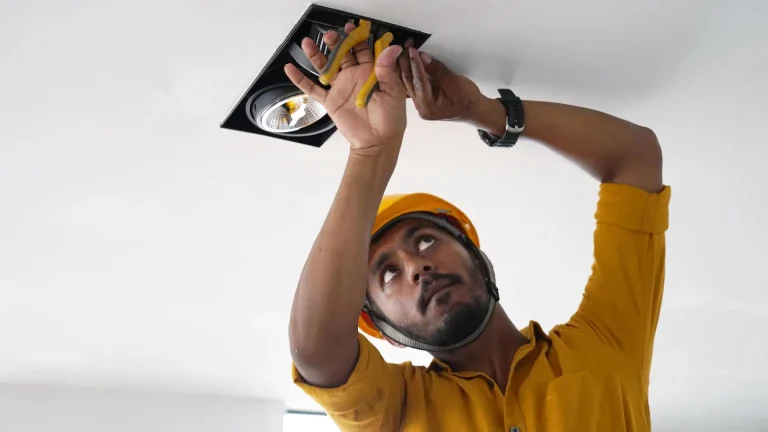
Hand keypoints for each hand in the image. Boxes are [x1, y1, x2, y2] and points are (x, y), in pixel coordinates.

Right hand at [284, 23, 406, 156]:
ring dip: (316, 55)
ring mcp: (340, 87)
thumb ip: (388, 71)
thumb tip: (391, 48)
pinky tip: (290, 68)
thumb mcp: (394, 93)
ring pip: (326, 67)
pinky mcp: (330, 101)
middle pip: (342, 54)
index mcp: (371, 72)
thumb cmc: (390, 119)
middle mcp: (354, 76)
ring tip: (307, 43)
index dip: (357, 38)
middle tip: (330, 36)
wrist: (377, 142)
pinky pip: (313, 89)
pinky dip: (300, 80)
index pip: (362, 50)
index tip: (351, 29)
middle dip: (335, 43)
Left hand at [399, 48, 483, 121]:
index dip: (415, 64)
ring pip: (409, 84)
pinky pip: (413, 85)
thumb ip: (436, 69)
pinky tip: (408, 62)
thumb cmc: (467, 99)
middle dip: (406, 64)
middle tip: (405, 47)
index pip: (419, 82)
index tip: (412, 50)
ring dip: (406, 67)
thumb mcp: (453, 81)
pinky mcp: (422, 100)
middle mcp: (421, 108)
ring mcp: (420, 105)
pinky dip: (412, 73)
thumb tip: (423, 57)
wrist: (474, 109)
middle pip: (409, 83)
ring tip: (405, 52)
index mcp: (428, 107)